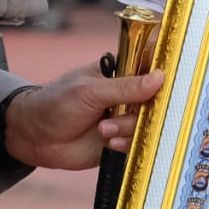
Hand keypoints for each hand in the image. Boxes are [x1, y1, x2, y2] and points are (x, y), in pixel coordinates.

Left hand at [1, 65, 165, 168]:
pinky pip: (137, 143)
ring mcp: (125, 118)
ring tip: (103, 129)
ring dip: (128, 127)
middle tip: (136, 111)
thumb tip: (159, 78)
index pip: (150, 64)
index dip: (165, 70)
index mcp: (120, 73)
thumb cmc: (56, 103)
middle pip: (157, 98)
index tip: (173, 78)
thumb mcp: (90, 91)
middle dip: (148, 107)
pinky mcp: (120, 141)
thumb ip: (125, 87)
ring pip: (148, 123)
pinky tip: (109, 143)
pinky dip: (126, 143)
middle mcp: (127, 95)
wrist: (35, 137)